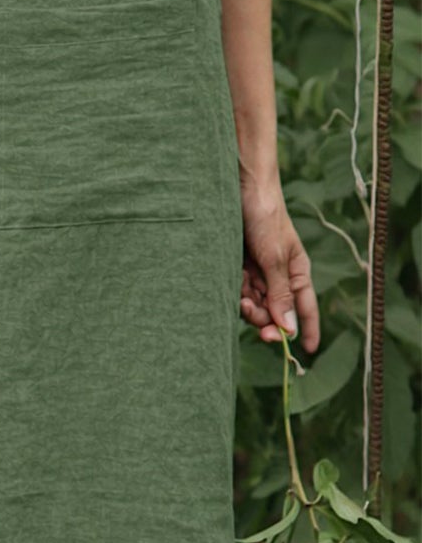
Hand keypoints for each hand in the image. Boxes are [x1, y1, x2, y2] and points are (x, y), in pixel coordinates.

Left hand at [239, 177, 319, 351]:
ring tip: (244, 302)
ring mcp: (256, 274)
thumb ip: (281, 292)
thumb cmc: (265, 217)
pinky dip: (236, 299)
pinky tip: (236, 295)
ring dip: (250, 311)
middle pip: (275, 312)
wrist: (238, 190)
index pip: (305, 306)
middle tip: (263, 333)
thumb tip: (288, 327)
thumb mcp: (276, 257)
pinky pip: (236, 295)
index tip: (306, 352)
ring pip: (254, 307)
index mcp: (296, 271)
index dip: (307, 329)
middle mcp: (276, 275)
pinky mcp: (236, 270)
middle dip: (269, 323)